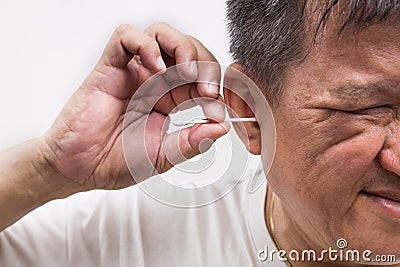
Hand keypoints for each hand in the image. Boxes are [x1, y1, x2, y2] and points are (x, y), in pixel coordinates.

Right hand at [41, 23, 227, 191]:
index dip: (216, 83)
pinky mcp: (110, 67)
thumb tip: (221, 128)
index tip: (218, 106)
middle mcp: (154, 80)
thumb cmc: (117, 160)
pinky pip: (126, 37)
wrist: (81, 168)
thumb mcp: (164, 155)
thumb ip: (192, 142)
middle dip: (205, 63)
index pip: (202, 74)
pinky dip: (145, 45)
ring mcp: (133, 71)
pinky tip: (155, 69)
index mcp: (170, 97)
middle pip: (188, 49)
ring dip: (182, 47)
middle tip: (208, 90)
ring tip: (186, 73)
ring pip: (162, 34)